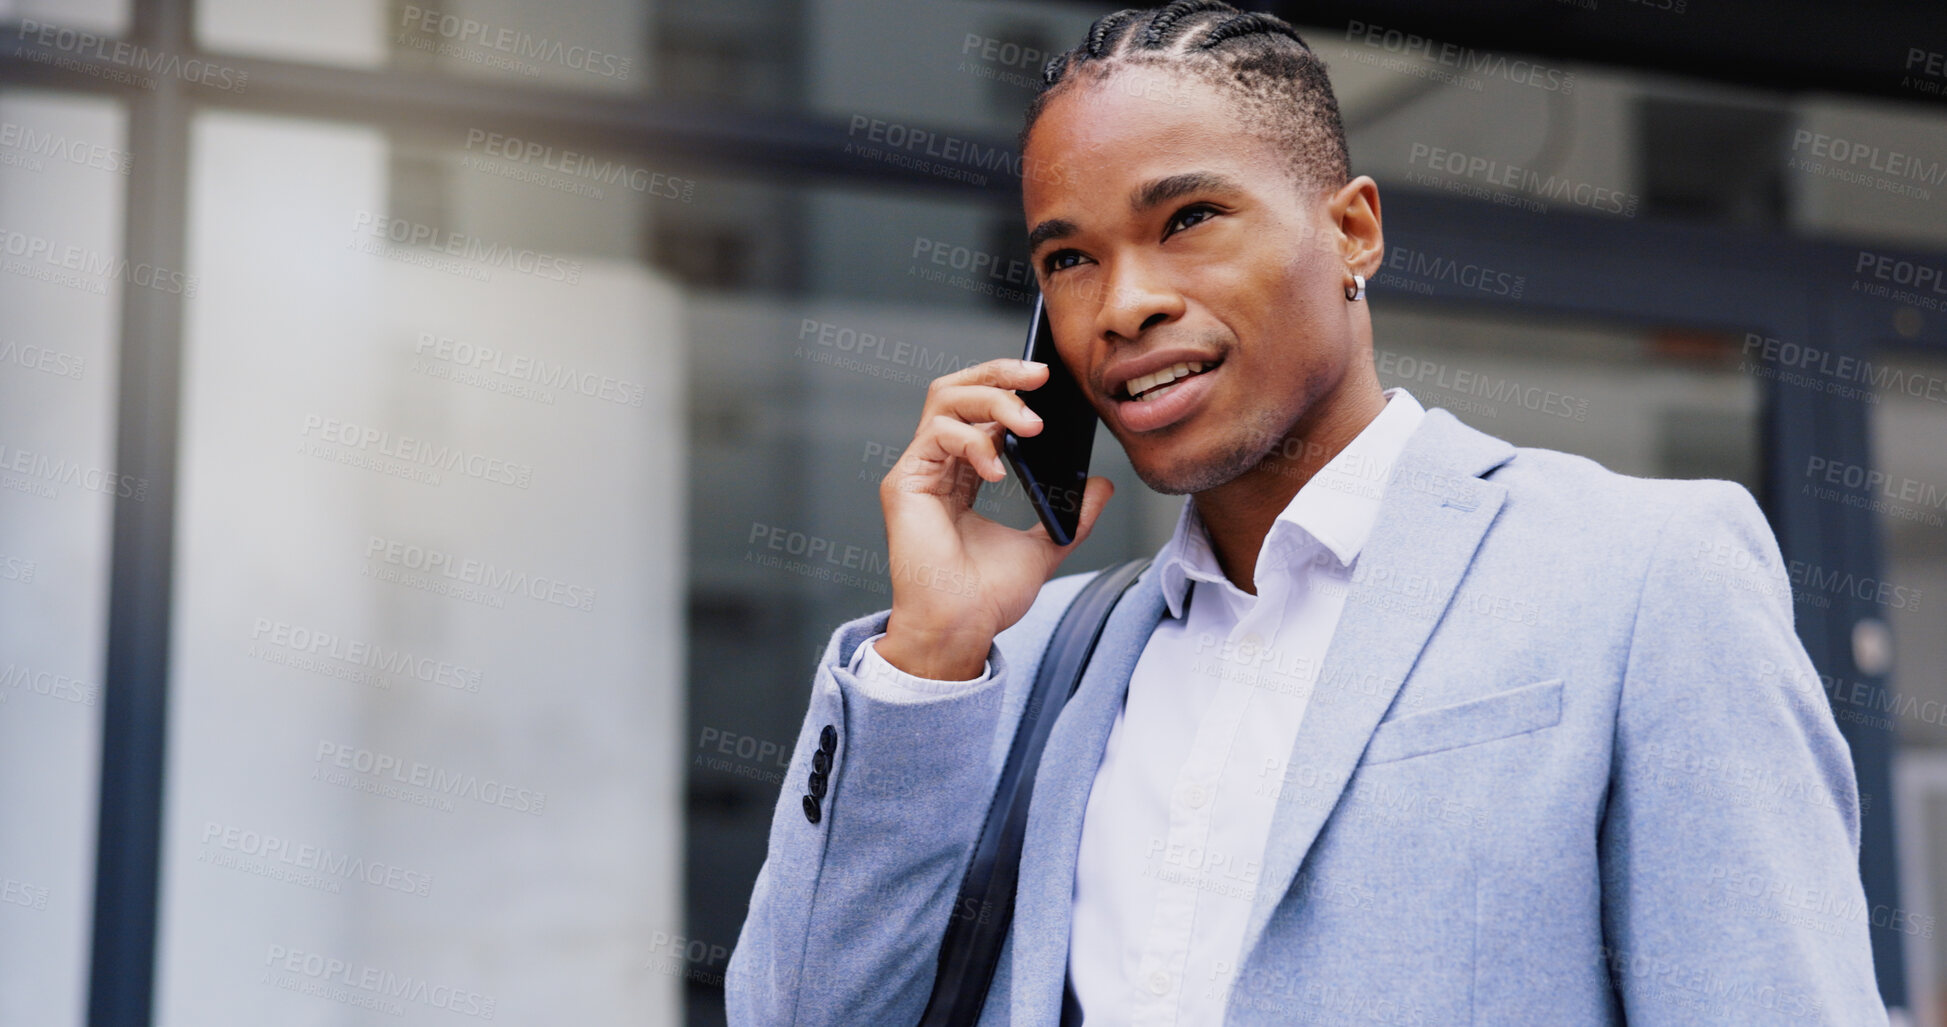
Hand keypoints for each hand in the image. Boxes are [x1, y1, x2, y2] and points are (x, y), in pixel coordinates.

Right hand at [875, 358, 1112, 678]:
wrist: (960, 629)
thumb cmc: (987, 598)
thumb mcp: (1045, 547)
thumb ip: (1072, 515)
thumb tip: (1101, 485)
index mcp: (962, 475)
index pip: (979, 410)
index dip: (1009, 387)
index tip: (1049, 381)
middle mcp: (936, 466)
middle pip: (957, 389)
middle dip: (999, 372)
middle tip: (1041, 374)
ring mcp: (918, 471)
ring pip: (945, 399)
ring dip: (993, 399)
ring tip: (1030, 424)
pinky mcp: (905, 483)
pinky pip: (937, 434)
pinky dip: (973, 440)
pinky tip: (997, 468)